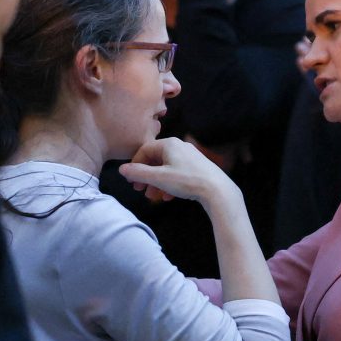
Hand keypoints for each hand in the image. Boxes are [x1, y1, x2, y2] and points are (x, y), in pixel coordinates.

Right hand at [119, 137, 234, 205]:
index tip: (132, 180)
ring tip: (154, 196)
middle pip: (155, 160)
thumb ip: (138, 173)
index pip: (144, 150)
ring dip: (157, 182)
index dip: (135, 165)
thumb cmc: (187, 181)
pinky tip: (169, 197)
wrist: (217, 190)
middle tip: (140, 190)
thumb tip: (122, 169)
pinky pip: (177, 173)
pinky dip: (170, 184)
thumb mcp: (158, 178)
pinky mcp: (197, 167)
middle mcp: (180, 146)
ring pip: (166, 168)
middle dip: (146, 176)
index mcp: (169, 144)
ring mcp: (190, 156)